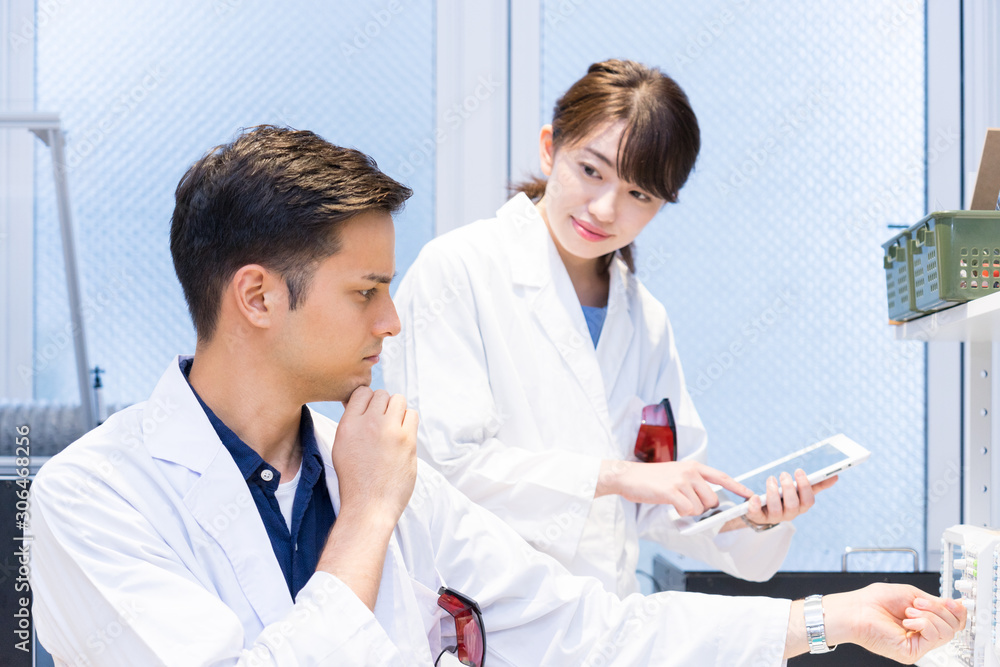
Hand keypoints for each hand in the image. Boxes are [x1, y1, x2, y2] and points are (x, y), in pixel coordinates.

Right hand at [332, 387, 418, 522]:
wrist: (369, 505)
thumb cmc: (355, 479)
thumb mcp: (342, 446)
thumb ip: (352, 423)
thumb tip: (362, 402)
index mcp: (348, 425)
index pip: (362, 392)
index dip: (368, 400)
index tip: (371, 413)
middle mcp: (368, 423)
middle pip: (382, 394)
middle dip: (383, 406)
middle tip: (383, 425)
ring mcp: (389, 430)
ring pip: (399, 400)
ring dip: (398, 411)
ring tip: (393, 429)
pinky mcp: (407, 440)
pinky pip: (413, 415)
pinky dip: (409, 422)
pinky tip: (403, 436)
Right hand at [596, 460, 752, 515]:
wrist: (629, 476)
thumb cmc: (651, 479)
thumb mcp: (675, 473)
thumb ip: (692, 481)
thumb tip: (707, 499)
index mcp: (693, 466)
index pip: (721, 476)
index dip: (737, 487)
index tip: (750, 494)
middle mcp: (690, 471)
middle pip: (712, 499)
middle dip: (703, 508)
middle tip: (687, 504)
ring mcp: (681, 481)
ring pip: (700, 507)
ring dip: (689, 511)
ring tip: (675, 503)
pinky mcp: (671, 491)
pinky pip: (687, 510)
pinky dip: (681, 513)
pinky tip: (671, 506)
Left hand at [744, 468, 836, 526]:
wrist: (762, 510)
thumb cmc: (784, 497)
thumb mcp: (799, 491)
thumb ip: (816, 484)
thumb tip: (835, 476)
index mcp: (800, 506)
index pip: (808, 500)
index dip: (804, 486)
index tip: (799, 470)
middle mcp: (789, 514)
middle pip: (793, 505)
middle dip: (788, 488)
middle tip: (783, 473)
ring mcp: (773, 517)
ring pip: (776, 509)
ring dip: (773, 493)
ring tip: (771, 479)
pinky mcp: (757, 517)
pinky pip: (756, 514)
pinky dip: (755, 506)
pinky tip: (754, 497)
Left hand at [821, 584, 965, 663]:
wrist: (854, 610)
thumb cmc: (873, 601)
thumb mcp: (911, 595)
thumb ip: (935, 602)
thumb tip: (958, 605)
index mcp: (923, 621)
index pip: (953, 622)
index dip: (957, 611)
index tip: (953, 601)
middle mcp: (922, 634)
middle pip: (953, 627)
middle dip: (939, 609)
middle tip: (917, 603)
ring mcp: (918, 645)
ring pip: (947, 632)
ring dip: (929, 615)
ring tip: (909, 611)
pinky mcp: (912, 652)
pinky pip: (933, 637)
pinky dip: (923, 622)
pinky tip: (907, 620)